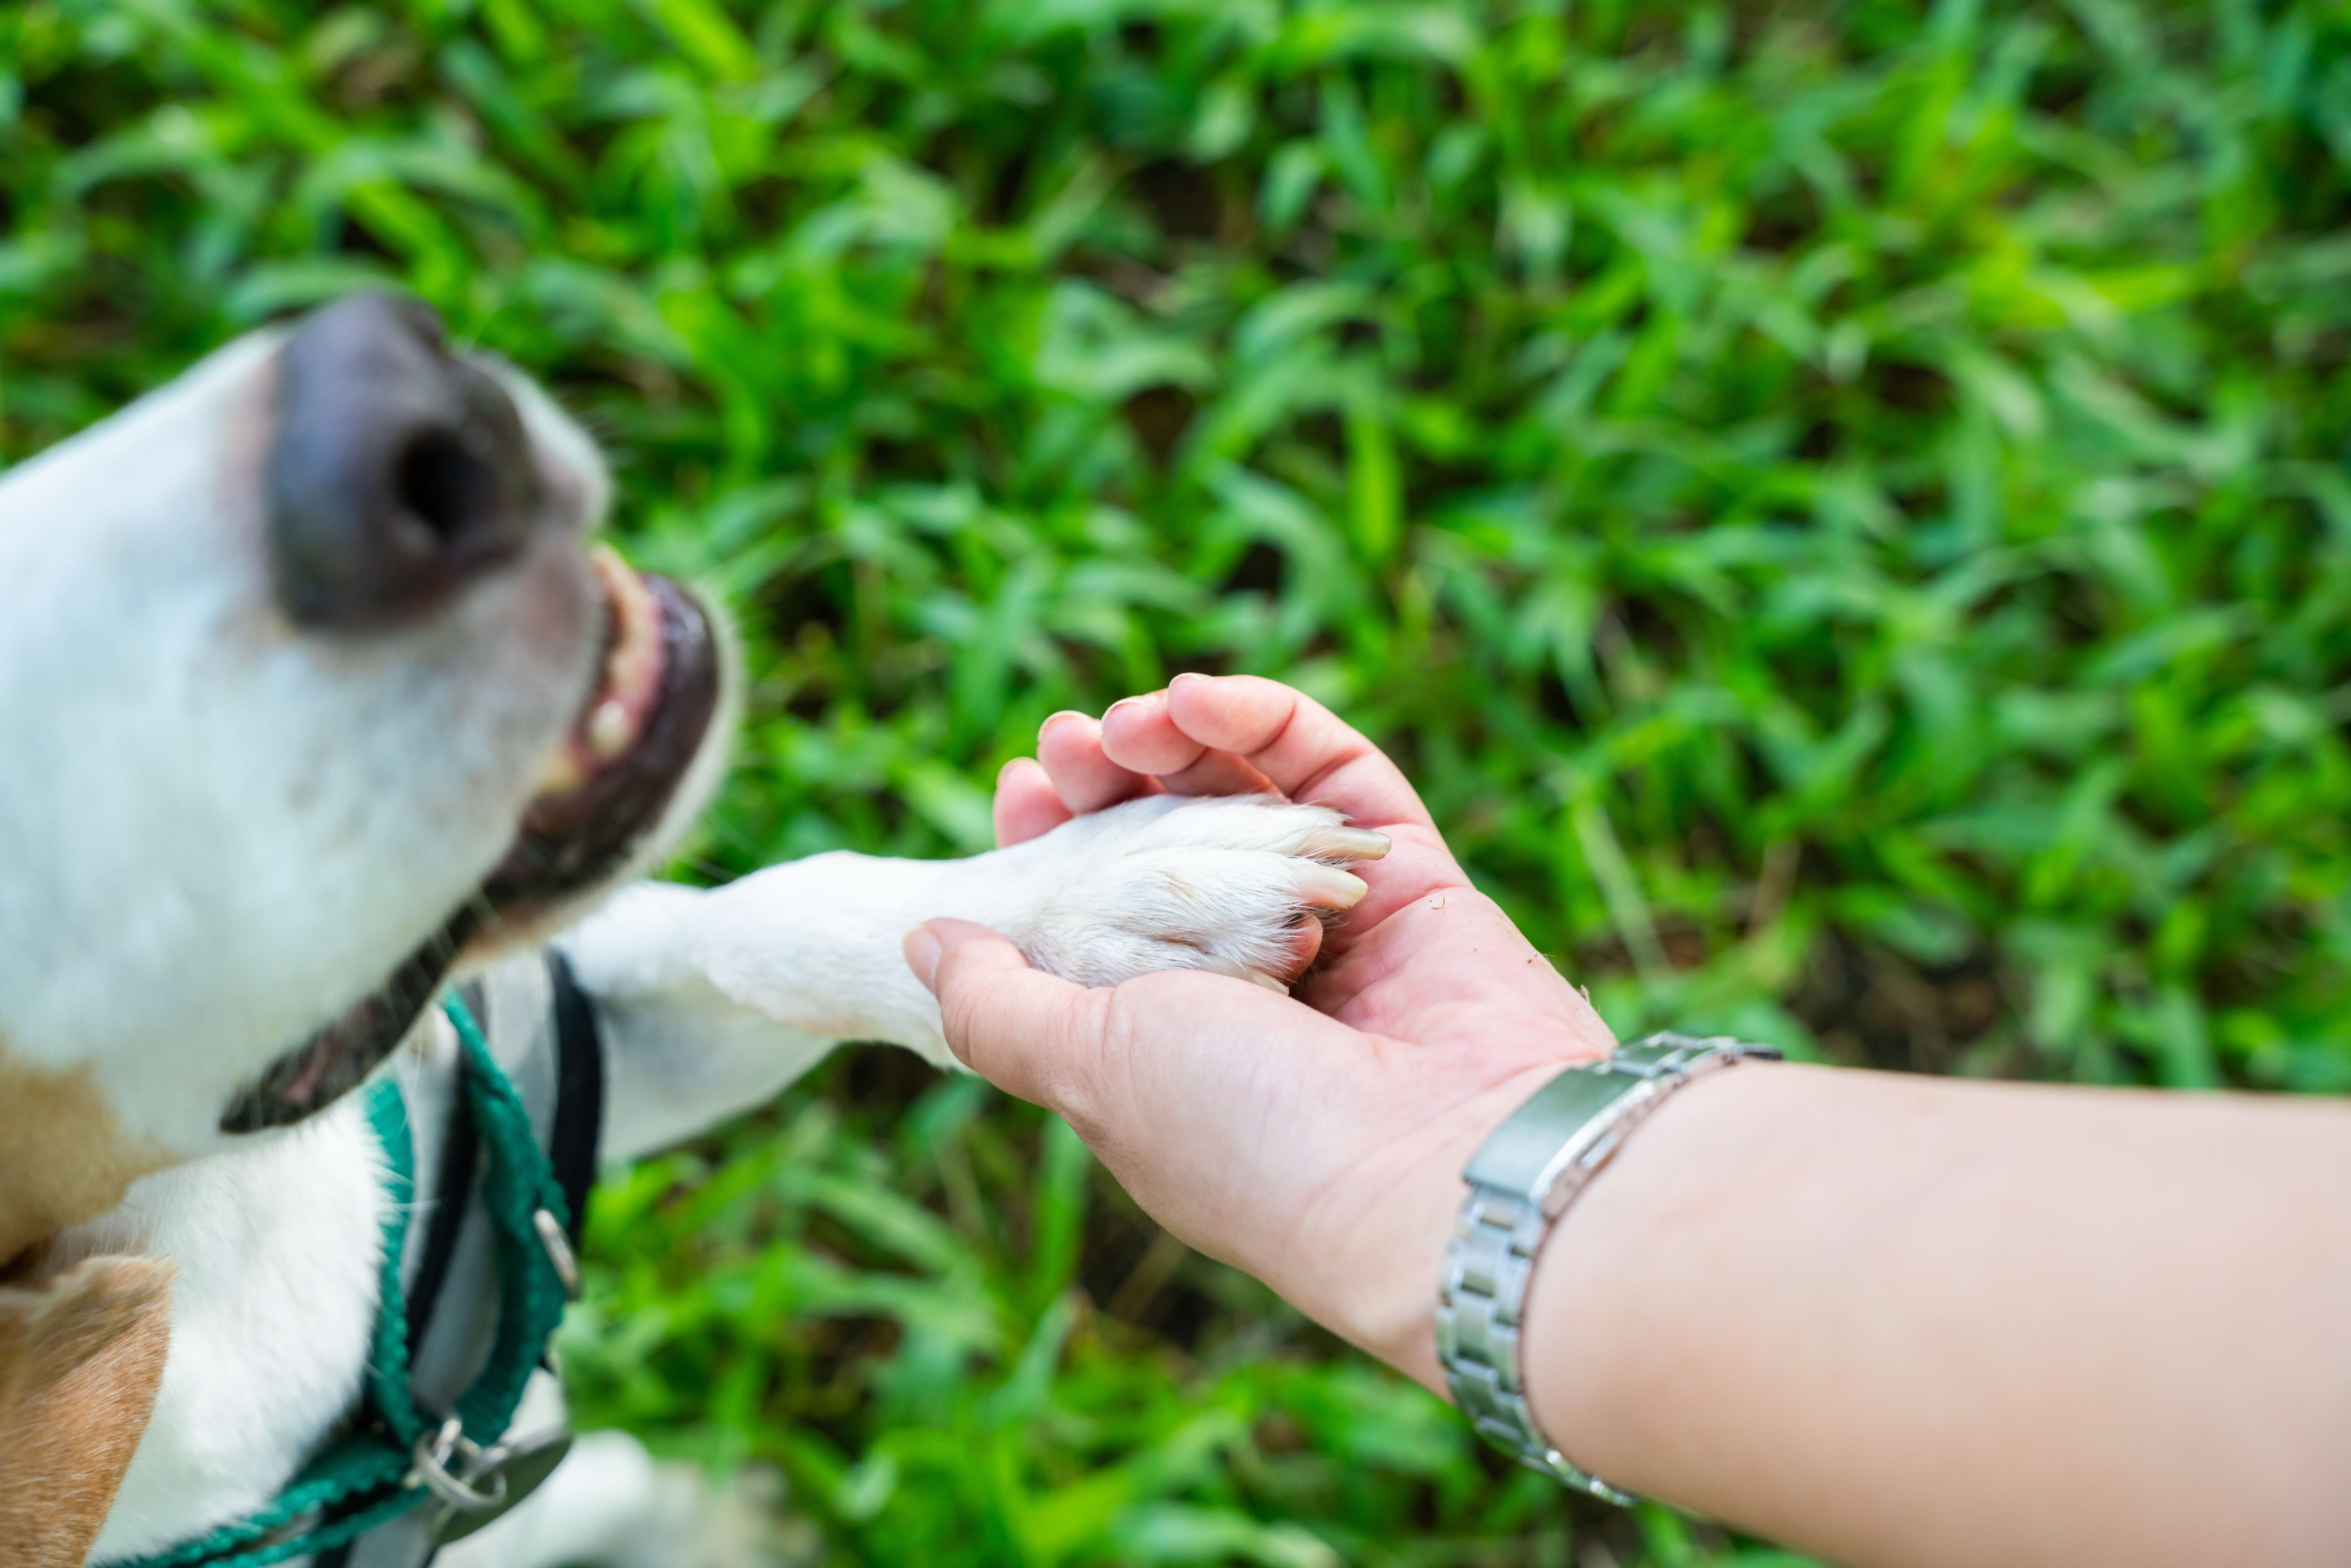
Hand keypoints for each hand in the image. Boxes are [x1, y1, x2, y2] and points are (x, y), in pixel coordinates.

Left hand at [903, 675, 1614, 1386]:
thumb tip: (926, 942)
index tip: (1020, 788)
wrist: (1435, 1172)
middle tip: (1065, 742)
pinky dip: (1270, 725)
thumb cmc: (1248, 1131)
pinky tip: (1202, 700)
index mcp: (1174, 1045)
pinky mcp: (1414, 880)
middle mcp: (1257, 984)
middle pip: (1172, 850)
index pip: (1101, 923)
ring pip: (1251, 802)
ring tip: (1127, 716)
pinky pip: (1339, 776)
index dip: (1056, 848)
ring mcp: (1340, 928)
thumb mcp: (1086, 1068)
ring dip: (1178, 744)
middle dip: (1109, 786)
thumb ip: (1001, 1006)